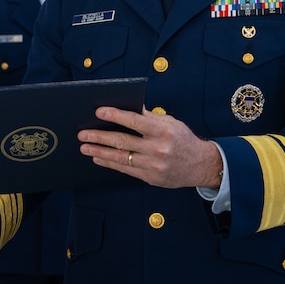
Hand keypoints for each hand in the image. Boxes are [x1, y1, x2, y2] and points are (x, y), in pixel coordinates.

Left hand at [78, 107, 222, 188]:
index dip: (115, 115)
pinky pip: (126, 170)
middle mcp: (159, 149)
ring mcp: (154, 166)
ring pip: (121, 158)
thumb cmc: (183, 140)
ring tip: (85, 148)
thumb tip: (127, 105)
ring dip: (100, 152)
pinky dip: (110, 164)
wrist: (201, 165)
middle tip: (83, 134)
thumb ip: (149, 117)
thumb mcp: (171, 123)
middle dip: (100, 137)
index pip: (135, 121)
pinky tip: (98, 158)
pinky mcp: (151, 178)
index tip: (98, 111)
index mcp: (164, 131)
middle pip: (123, 141)